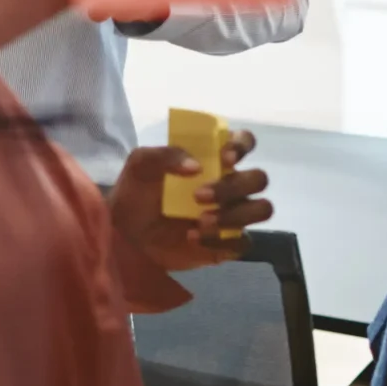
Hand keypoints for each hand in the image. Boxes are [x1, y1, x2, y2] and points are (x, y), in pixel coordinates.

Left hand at [110, 130, 273, 272]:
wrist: (125, 235)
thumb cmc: (136, 194)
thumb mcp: (140, 166)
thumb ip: (164, 155)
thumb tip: (196, 167)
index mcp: (213, 158)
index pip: (245, 142)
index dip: (242, 146)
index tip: (225, 158)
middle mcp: (230, 183)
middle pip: (258, 178)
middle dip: (233, 187)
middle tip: (198, 196)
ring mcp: (233, 214)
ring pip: (261, 209)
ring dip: (234, 215)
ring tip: (200, 220)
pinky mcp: (228, 243)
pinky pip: (243, 242)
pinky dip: (221, 240)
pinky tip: (193, 238)